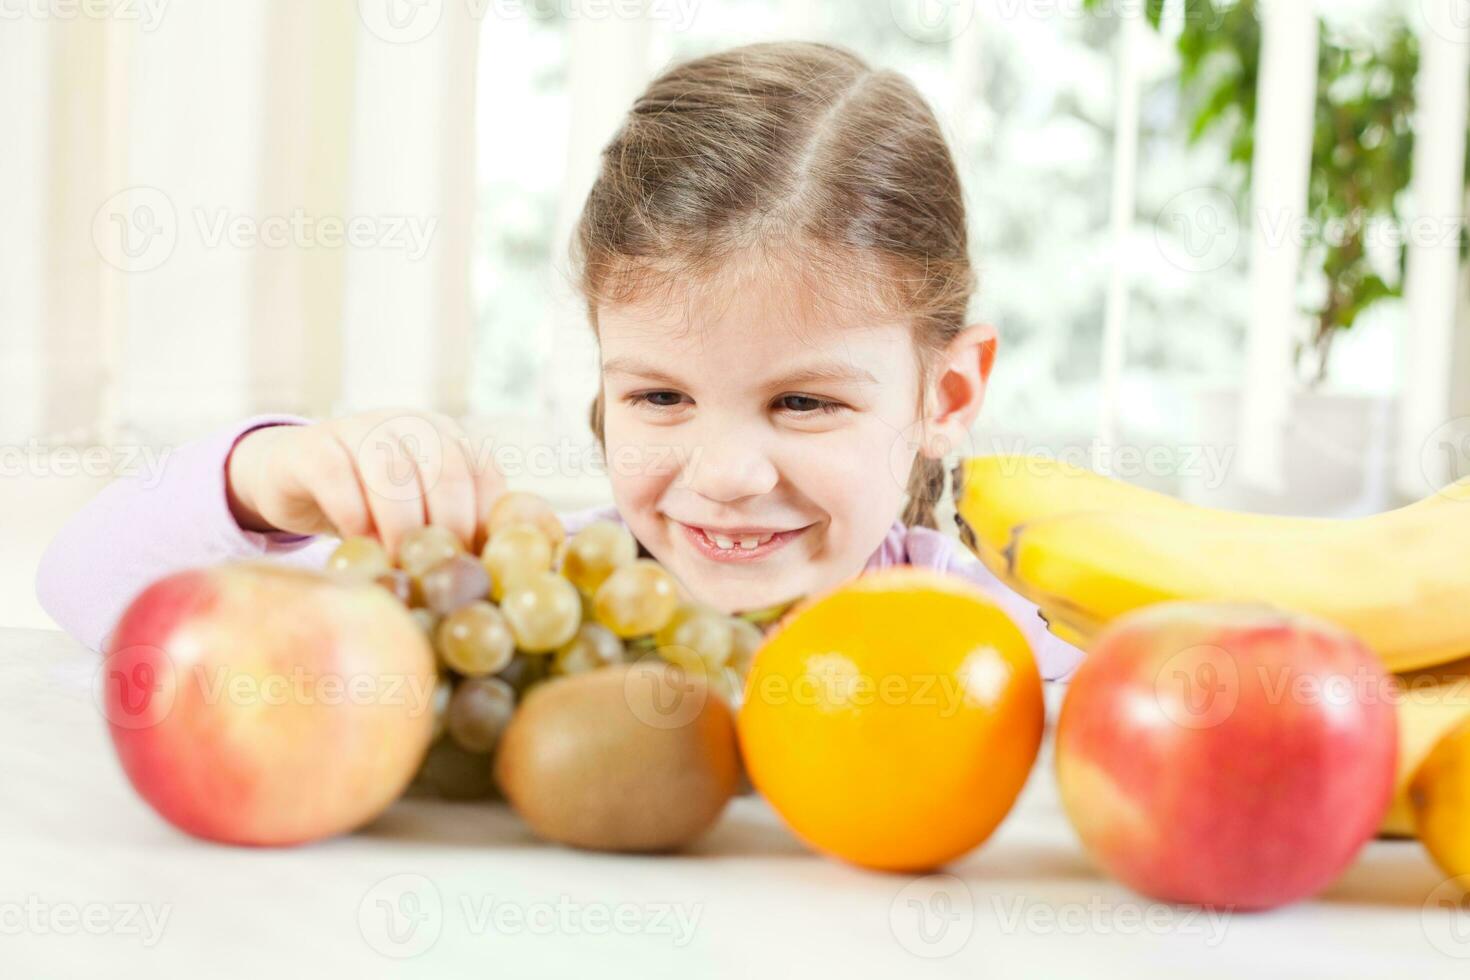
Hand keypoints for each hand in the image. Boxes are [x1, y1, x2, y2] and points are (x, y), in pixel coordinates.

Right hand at [225, 409, 503, 556]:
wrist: (296, 479)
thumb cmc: (371, 506)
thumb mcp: (418, 510)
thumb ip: (452, 527)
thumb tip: (487, 573)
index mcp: (448, 437)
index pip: (483, 474)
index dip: (482, 522)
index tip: (473, 563)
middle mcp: (410, 424)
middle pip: (445, 471)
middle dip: (446, 528)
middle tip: (436, 571)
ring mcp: (361, 427)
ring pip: (393, 473)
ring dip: (400, 526)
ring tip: (398, 565)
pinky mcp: (314, 445)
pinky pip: (338, 476)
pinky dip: (352, 514)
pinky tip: (359, 543)